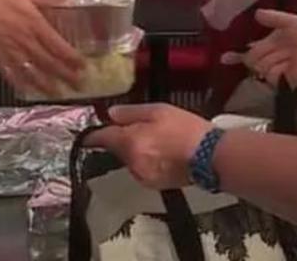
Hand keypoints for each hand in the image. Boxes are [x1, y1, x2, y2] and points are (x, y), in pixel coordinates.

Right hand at [0, 0, 83, 95]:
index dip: (72, 59)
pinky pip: (11, 73)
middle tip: (78, 85)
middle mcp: (25, 41)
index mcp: (34, 24)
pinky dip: (21, 83)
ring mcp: (11, 51)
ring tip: (58, 94)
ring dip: (47, 85)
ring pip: (33, 72)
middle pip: (49, 63)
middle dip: (65, 76)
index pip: (58, 46)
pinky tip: (27, 90)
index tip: (83, 67)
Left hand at [84, 104, 212, 189]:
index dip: (92, 135)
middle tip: (144, 128)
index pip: (102, 139)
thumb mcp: (159, 110)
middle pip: (118, 149)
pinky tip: (165, 154)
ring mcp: (143, 176)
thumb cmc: (186, 129)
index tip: (85, 135)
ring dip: (137, 151)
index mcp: (130, 142)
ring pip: (130, 160)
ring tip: (160, 141)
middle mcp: (132, 163)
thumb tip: (111, 115)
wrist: (211, 156)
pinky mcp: (155, 185)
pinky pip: (142, 170)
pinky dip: (148, 162)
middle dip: (125, 140)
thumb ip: (131, 113)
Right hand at [222, 10, 296, 86]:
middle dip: (260, 52)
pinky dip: (280, 69)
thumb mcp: (289, 21)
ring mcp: (275, 70)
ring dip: (274, 59)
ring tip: (290, 54)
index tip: (224, 57)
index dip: (235, 55)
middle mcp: (270, 58)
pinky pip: (271, 75)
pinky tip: (291, 64)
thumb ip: (272, 17)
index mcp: (269, 45)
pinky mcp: (282, 81)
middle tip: (279, 47)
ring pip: (260, 67)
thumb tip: (256, 13)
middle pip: (251, 59)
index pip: (247, 51)